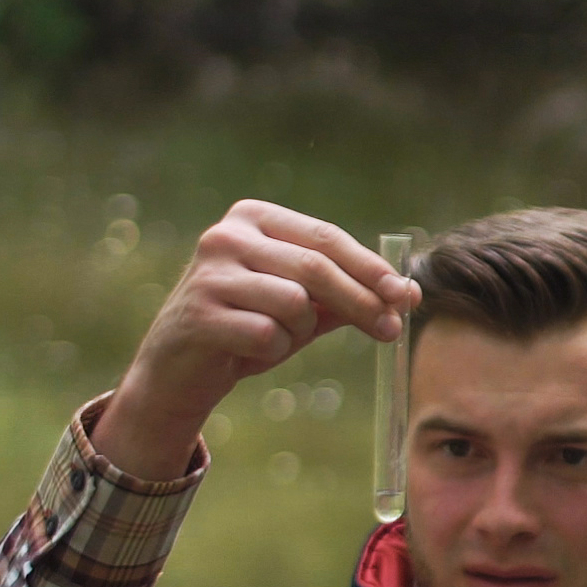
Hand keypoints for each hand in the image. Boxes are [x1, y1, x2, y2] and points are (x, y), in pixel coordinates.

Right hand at [93, 201, 417, 480]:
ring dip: (300, 331)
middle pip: (317, 267)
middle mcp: (226, 235)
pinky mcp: (199, 313)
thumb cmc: (246, 327)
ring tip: (275, 337)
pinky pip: (268, 334)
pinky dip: (273, 350)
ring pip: (295, 303)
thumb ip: (347, 294)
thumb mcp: (301, 306)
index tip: (405, 295)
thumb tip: (408, 293)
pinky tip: (248, 351)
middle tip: (391, 330)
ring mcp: (209, 273)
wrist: (178, 369)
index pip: (327, 238)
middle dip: (362, 302)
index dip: (371, 268)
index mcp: (253, 217)